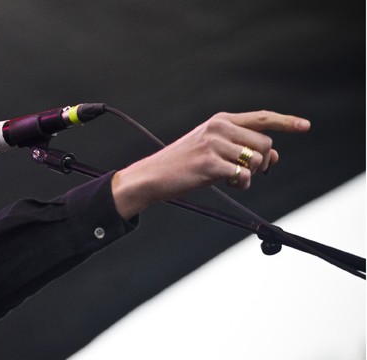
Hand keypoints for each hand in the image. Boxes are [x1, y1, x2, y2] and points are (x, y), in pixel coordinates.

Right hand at [111, 110, 310, 218]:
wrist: (153, 175)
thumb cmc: (183, 164)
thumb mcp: (213, 149)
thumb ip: (242, 148)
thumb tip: (275, 157)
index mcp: (220, 120)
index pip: (261, 118)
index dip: (286, 122)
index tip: (305, 126)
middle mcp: (219, 128)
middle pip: (265, 144)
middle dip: (261, 162)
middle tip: (244, 171)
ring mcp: (214, 145)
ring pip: (257, 161)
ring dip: (250, 175)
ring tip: (231, 179)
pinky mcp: (210, 164)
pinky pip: (244, 176)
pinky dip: (242, 184)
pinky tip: (229, 184)